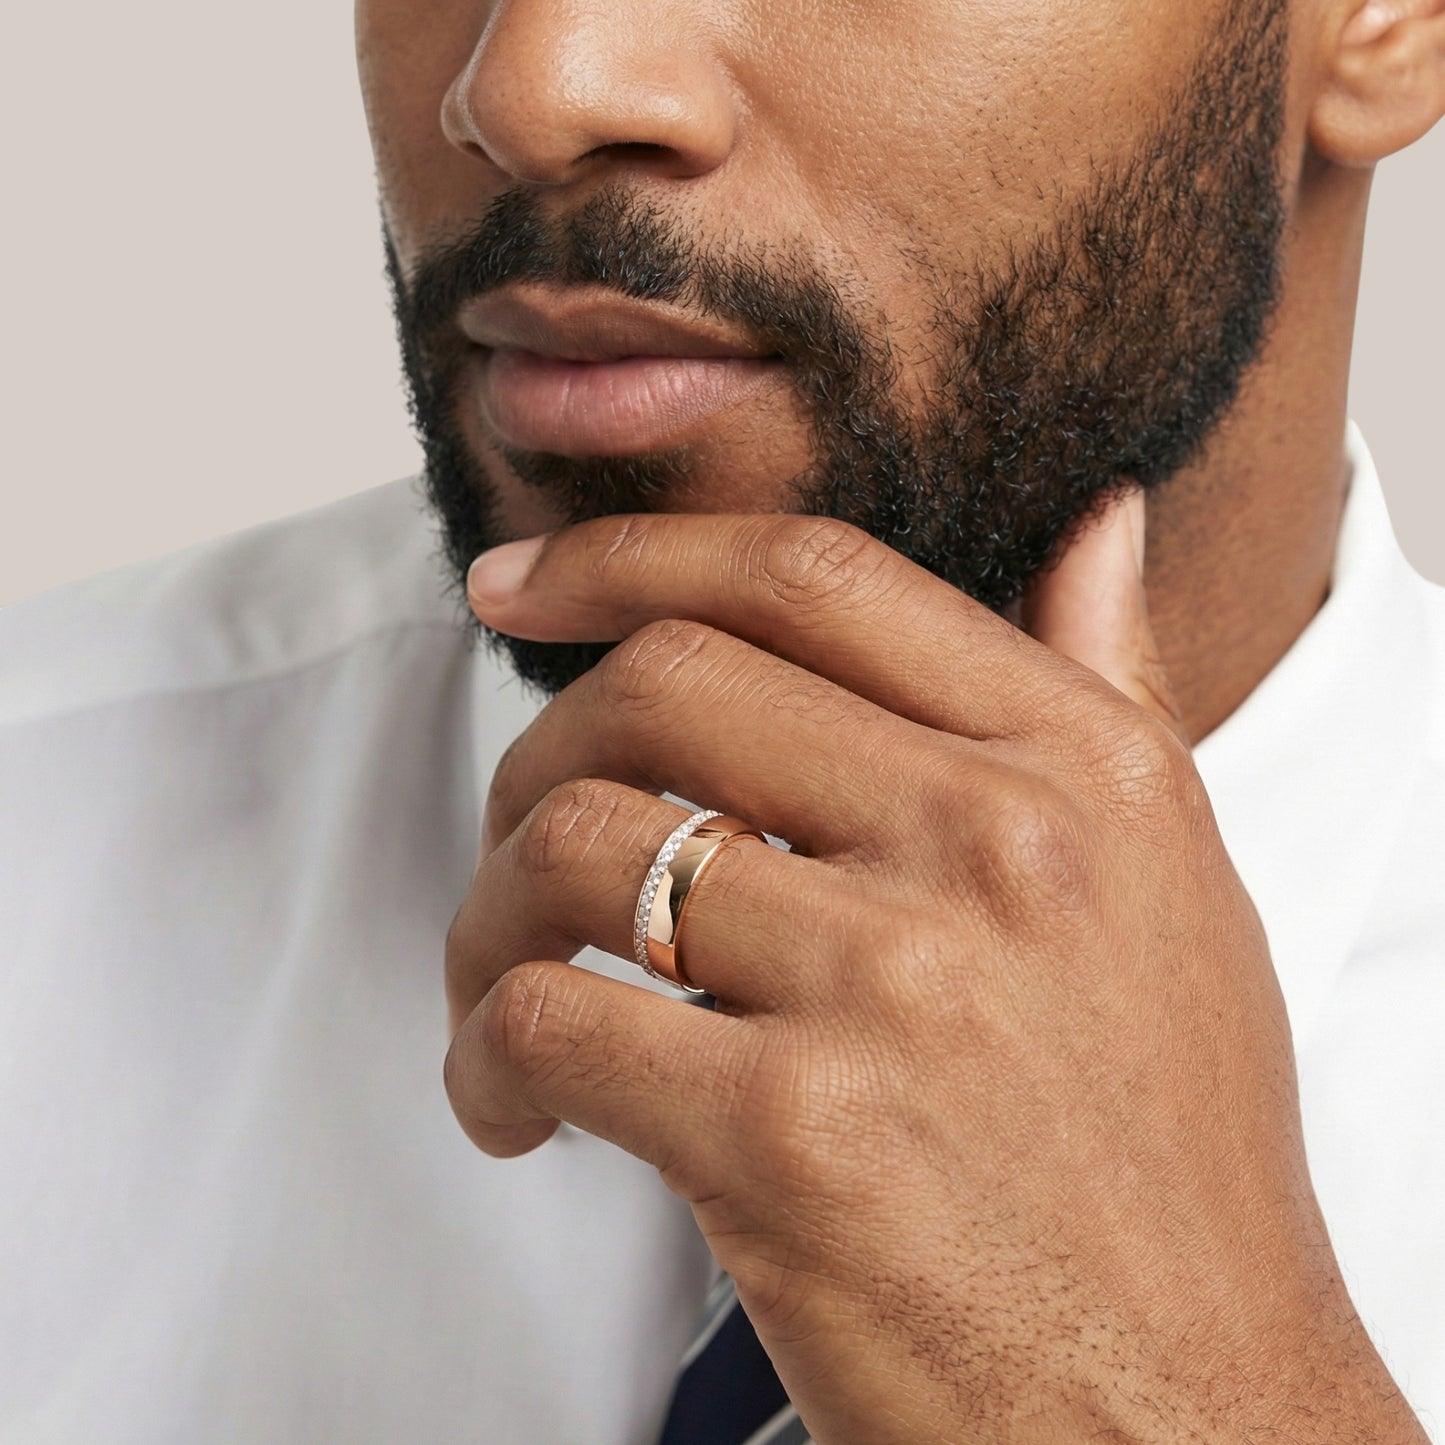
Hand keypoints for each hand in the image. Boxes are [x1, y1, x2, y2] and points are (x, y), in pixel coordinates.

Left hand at [442, 496, 1424, 1441]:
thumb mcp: (1174, 887)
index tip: (524, 579)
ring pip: (578, 846)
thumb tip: (1096, 529)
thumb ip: (1111, 690)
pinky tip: (514, 1110)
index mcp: (1079, 766)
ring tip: (505, 989)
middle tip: (521, 838)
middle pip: (663, 685)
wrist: (1185, 1409)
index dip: (633, 551)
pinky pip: (549, 1023)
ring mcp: (892, 984)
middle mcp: (995, 844)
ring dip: (490, 915)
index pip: (811, 578)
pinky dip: (484, 1057)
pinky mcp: (793, 1139)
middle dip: (538, 750)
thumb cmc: (1166, 1157)